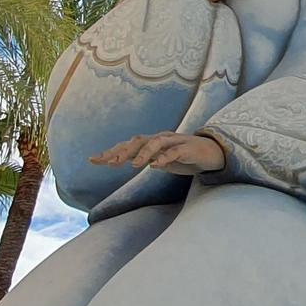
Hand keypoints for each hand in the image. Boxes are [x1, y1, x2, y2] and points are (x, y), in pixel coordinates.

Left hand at [89, 132, 227, 174]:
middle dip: (122, 151)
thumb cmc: (184, 156)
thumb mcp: (161, 160)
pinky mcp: (187, 149)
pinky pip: (174, 152)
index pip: (128, 146)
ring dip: (143, 154)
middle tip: (109, 163)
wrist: (212, 152)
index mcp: (152, 143)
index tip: (93, 160)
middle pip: (138, 141)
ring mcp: (174, 142)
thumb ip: (145, 159)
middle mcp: (160, 139)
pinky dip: (164, 158)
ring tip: (134, 166)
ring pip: (155, 143)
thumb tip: (126, 161)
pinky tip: (156, 165)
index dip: (110, 152)